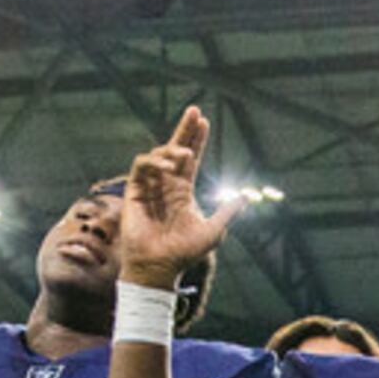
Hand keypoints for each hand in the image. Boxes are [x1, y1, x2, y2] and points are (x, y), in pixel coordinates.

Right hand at [118, 105, 241, 290]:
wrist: (160, 267)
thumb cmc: (184, 253)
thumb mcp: (213, 231)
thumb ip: (227, 212)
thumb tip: (244, 196)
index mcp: (183, 191)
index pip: (191, 160)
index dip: (198, 141)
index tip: (205, 121)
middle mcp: (166, 186)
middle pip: (175, 149)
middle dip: (185, 130)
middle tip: (194, 110)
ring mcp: (150, 188)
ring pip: (158, 155)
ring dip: (172, 149)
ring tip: (186, 154)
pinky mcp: (134, 191)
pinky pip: (141, 166)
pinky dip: (154, 162)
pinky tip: (168, 168)